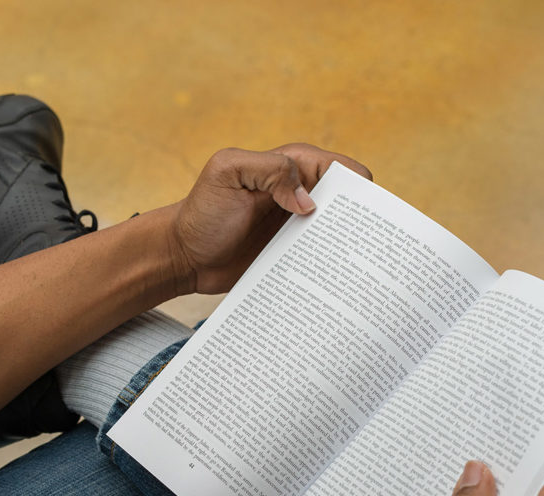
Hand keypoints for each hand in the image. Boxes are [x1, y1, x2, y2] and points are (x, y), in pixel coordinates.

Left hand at [168, 144, 370, 294]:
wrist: (184, 256)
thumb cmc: (202, 212)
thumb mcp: (227, 174)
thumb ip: (269, 170)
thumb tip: (308, 201)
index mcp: (291, 165)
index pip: (341, 169)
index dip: (356, 188)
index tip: (359, 215)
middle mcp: (300, 193)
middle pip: (348, 203)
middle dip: (359, 220)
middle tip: (359, 248)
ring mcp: (298, 224)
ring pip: (339, 232)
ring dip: (348, 247)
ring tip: (353, 270)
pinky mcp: (293, 252)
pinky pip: (321, 257)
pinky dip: (331, 267)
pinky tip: (333, 282)